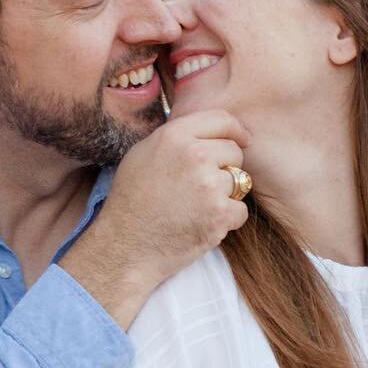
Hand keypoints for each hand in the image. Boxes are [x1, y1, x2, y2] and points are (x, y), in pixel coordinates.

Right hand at [59, 110, 250, 328]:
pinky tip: (201, 224)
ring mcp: (209, 185)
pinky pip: (241, 211)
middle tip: (200, 188)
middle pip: (235, 152)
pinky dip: (227, 220)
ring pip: (240, 182)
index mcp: (174, 136)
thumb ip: (176, 138)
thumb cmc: (130, 202)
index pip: (222, 120)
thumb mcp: (143, 154)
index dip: (236, 131)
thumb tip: (205, 131)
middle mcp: (195, 155)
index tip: (243, 140)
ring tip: (196, 208)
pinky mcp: (219, 214)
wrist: (125, 247)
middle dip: (225, 168)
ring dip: (226, 196)